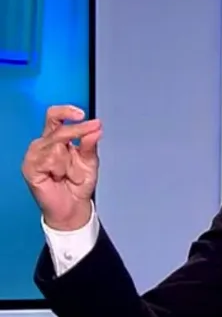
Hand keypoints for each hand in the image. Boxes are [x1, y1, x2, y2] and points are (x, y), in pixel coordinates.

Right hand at [21, 105, 101, 230]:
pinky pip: (48, 160)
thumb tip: (96, 128)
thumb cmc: (79, 183)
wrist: (73, 205)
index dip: (66, 111)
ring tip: (67, 174)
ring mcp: (34, 155)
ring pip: (56, 147)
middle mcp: (43, 143)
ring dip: (68, 163)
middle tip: (85, 151)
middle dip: (75, 137)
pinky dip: (59, 170)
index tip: (81, 114)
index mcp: (56, 138)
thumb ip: (90, 144)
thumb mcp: (90, 161)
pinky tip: (58, 177)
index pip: (55, 116)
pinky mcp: (29, 168)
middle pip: (58, 130)